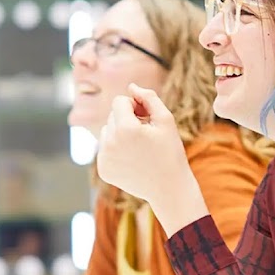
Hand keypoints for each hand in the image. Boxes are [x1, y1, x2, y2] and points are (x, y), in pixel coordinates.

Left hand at [96, 84, 191, 206]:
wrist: (169, 188)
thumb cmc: (170, 151)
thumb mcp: (166, 120)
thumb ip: (149, 98)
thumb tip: (131, 86)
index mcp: (125, 129)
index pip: (119, 101)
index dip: (134, 106)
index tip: (146, 117)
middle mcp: (110, 143)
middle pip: (112, 116)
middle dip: (127, 119)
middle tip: (146, 134)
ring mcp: (104, 158)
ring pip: (106, 131)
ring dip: (120, 133)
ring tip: (139, 146)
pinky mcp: (103, 169)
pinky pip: (105, 148)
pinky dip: (116, 149)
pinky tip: (132, 159)